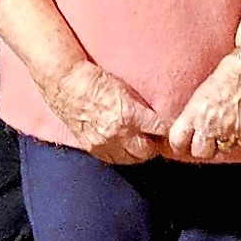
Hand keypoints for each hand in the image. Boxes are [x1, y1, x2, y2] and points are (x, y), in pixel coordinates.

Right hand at [42, 60, 164, 163]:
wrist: (65, 82)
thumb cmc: (95, 80)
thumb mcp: (125, 88)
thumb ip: (140, 106)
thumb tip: (157, 117)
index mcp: (129, 114)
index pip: (160, 130)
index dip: (169, 132)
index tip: (174, 131)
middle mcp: (118, 133)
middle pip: (148, 151)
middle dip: (154, 145)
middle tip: (158, 139)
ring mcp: (104, 143)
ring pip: (132, 159)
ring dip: (139, 153)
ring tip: (141, 144)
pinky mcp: (92, 147)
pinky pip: (114, 160)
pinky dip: (122, 155)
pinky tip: (124, 147)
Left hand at [168, 53, 240, 160]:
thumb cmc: (227, 77)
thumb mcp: (201, 94)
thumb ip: (193, 115)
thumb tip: (187, 129)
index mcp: (194, 114)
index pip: (177, 141)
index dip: (179, 144)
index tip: (181, 144)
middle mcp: (209, 126)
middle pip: (198, 153)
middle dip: (200, 148)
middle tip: (204, 140)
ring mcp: (227, 133)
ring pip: (218, 153)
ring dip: (218, 146)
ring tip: (221, 133)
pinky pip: (235, 147)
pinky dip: (234, 142)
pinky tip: (234, 129)